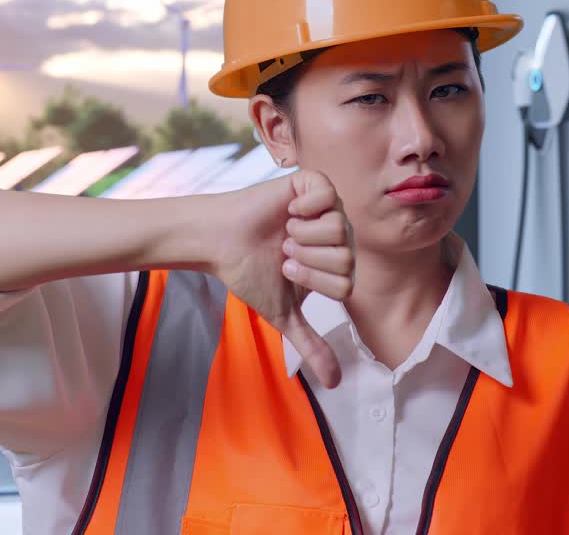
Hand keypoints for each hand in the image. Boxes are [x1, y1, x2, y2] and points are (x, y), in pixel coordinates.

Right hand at [210, 168, 354, 387]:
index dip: (313, 281)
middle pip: (346, 257)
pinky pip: (328, 195)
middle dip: (307, 259)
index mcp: (336, 264)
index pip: (346, 284)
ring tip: (284, 232)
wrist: (222, 241)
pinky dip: (305, 207)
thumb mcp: (284, 313)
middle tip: (284, 251)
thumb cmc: (251, 273)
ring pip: (339, 228)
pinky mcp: (312, 184)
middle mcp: (337, 235)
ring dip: (303, 235)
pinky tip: (289, 211)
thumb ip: (311, 344)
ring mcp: (328, 208)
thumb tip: (334, 383)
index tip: (286, 270)